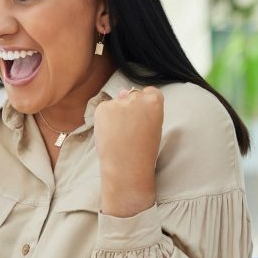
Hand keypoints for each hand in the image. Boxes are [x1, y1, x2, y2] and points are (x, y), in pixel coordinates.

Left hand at [94, 86, 162, 217]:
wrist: (127, 166)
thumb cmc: (143, 151)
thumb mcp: (152, 126)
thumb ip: (141, 108)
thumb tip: (122, 91)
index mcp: (155, 101)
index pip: (150, 92)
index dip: (145, 106)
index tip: (143, 118)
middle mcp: (137, 97)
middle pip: (132, 96)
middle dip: (130, 109)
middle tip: (130, 131)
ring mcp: (119, 102)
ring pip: (117, 103)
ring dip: (116, 114)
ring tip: (120, 135)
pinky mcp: (103, 108)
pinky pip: (104, 110)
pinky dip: (104, 120)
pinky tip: (110, 134)